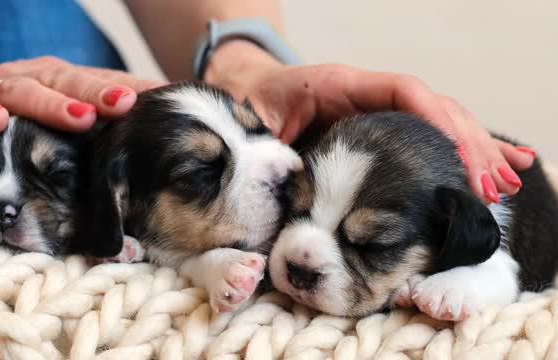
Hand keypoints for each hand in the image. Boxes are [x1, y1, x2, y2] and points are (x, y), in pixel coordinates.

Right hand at [0, 57, 164, 176]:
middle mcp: (26, 81)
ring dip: (51, 104)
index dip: (133, 87)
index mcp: (53, 82)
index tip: (169, 97)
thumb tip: (142, 127)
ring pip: (21, 93)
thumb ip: (88, 115)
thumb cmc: (2, 114)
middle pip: (65, 82)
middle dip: (99, 92)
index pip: (98, 81)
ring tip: (82, 117)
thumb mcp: (48, 111)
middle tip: (130, 103)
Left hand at [204, 41, 534, 203]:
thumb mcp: (257, 124)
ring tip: (506, 181)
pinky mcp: (383, 127)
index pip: (403, 90)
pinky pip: (429, 132)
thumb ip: (275, 146)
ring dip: (476, 149)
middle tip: (489, 186)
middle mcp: (369, 92)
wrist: (250, 92)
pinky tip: (495, 165)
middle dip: (468, 144)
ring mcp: (379, 108)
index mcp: (341, 85)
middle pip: (434, 107)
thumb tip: (297, 177)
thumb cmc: (253, 108)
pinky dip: (463, 148)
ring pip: (441, 120)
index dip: (435, 118)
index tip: (458, 153)